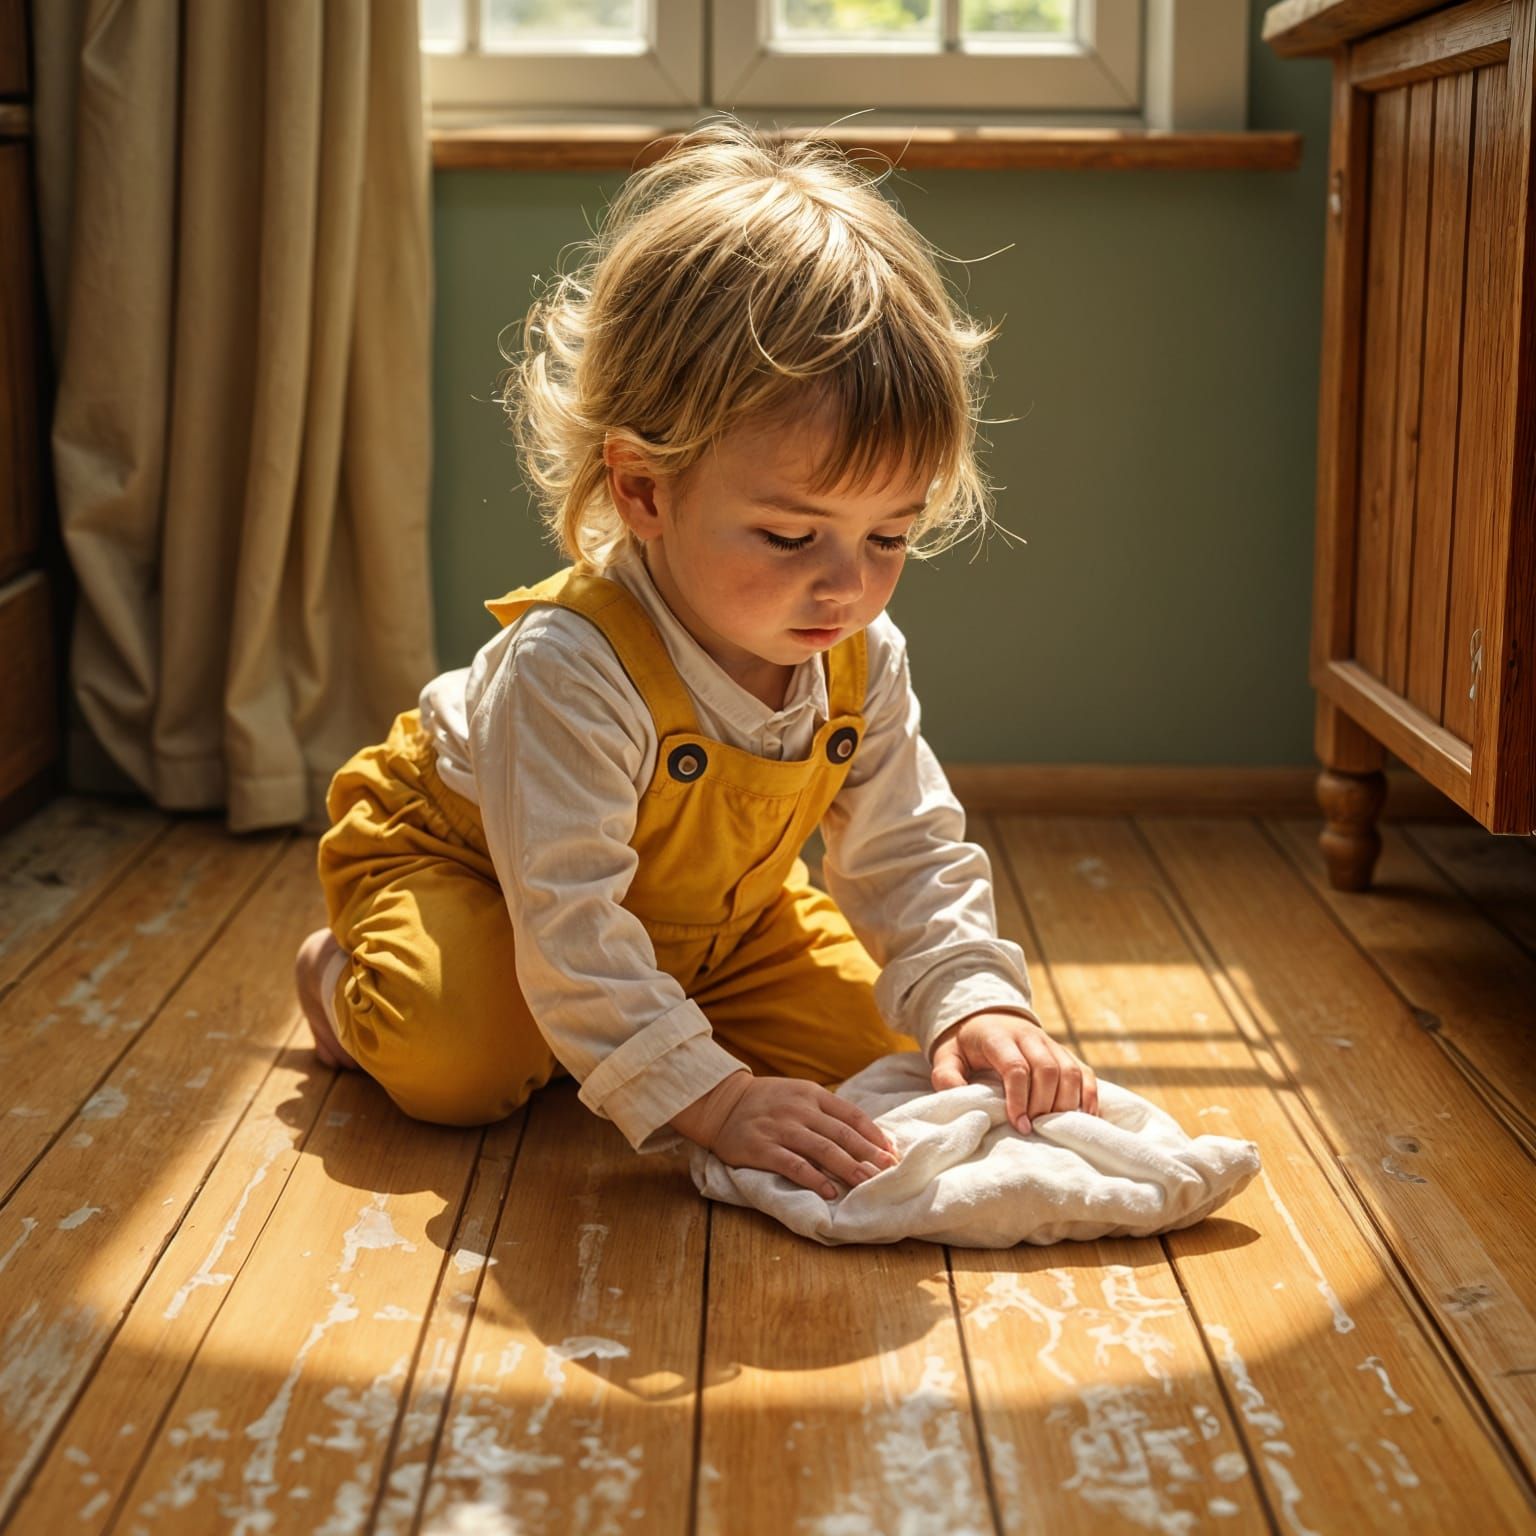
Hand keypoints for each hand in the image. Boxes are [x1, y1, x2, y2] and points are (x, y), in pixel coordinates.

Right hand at [676, 1071, 900, 1200]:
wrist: (722, 1103)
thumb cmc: (766, 1102)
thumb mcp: (798, 1094)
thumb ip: (826, 1111)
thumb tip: (863, 1136)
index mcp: (812, 1095)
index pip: (852, 1115)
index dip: (874, 1135)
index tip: (892, 1153)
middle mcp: (800, 1110)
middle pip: (842, 1134)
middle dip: (869, 1155)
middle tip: (890, 1172)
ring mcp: (781, 1129)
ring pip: (823, 1150)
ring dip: (849, 1168)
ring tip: (867, 1183)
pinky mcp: (763, 1148)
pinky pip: (794, 1165)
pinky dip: (814, 1178)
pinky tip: (830, 1191)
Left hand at [930, 1010, 1099, 1134]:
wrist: (987, 1019)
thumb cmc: (966, 1046)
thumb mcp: (947, 1056)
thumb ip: (947, 1076)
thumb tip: (959, 1098)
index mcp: (999, 1037)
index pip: (1016, 1067)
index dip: (1019, 1099)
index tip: (1019, 1124)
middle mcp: (1030, 1037)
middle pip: (1048, 1070)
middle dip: (1044, 1105)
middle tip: (1034, 1129)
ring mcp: (1051, 1044)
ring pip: (1070, 1072)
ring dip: (1066, 1103)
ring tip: (1053, 1128)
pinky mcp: (1065, 1054)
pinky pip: (1085, 1073)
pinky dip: (1088, 1097)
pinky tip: (1082, 1119)